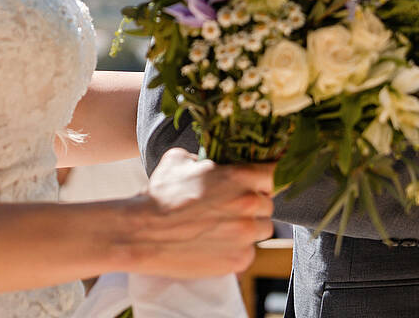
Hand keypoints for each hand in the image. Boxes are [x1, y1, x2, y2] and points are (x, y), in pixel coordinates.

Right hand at [124, 147, 274, 276]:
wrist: (141, 233)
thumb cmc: (159, 195)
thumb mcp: (179, 160)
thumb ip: (204, 158)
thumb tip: (209, 161)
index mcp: (240, 177)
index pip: (277, 172)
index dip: (269, 176)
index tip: (263, 181)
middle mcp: (249, 205)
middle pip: (268, 204)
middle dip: (254, 204)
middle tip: (232, 207)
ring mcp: (246, 235)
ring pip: (263, 230)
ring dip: (249, 227)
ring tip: (224, 227)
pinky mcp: (238, 260)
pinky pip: (249, 252)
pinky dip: (238, 249)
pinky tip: (217, 245)